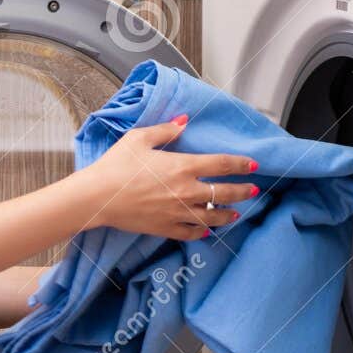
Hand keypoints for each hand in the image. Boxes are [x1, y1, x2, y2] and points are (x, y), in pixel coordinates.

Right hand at [77, 115, 257, 239]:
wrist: (98, 196)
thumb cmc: (116, 165)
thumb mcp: (139, 138)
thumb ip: (166, 129)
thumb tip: (184, 120)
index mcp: (182, 166)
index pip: (221, 165)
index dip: (240, 164)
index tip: (253, 165)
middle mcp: (185, 191)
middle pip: (223, 193)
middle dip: (243, 191)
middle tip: (254, 190)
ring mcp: (177, 212)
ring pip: (211, 216)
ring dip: (227, 215)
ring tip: (236, 213)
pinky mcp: (165, 228)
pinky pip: (191, 232)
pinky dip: (202, 231)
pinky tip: (206, 229)